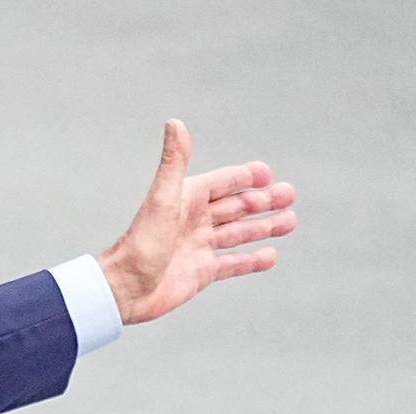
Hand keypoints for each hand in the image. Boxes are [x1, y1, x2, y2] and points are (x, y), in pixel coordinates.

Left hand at [96, 119, 296, 324]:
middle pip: (236, 207)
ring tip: (290, 221)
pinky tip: (270, 255)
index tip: (268, 173)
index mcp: (186, 200)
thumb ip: (174, 162)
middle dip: (263, 201)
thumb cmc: (140, 243)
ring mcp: (199, 247)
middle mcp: (194, 221)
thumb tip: (175, 122)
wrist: (125, 289)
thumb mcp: (163, 199)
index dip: (244, 177)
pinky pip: (233, 264)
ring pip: (239, 233)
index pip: (222, 183)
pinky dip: (252, 260)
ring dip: (264, 226)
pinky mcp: (202, 272)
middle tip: (289, 195)